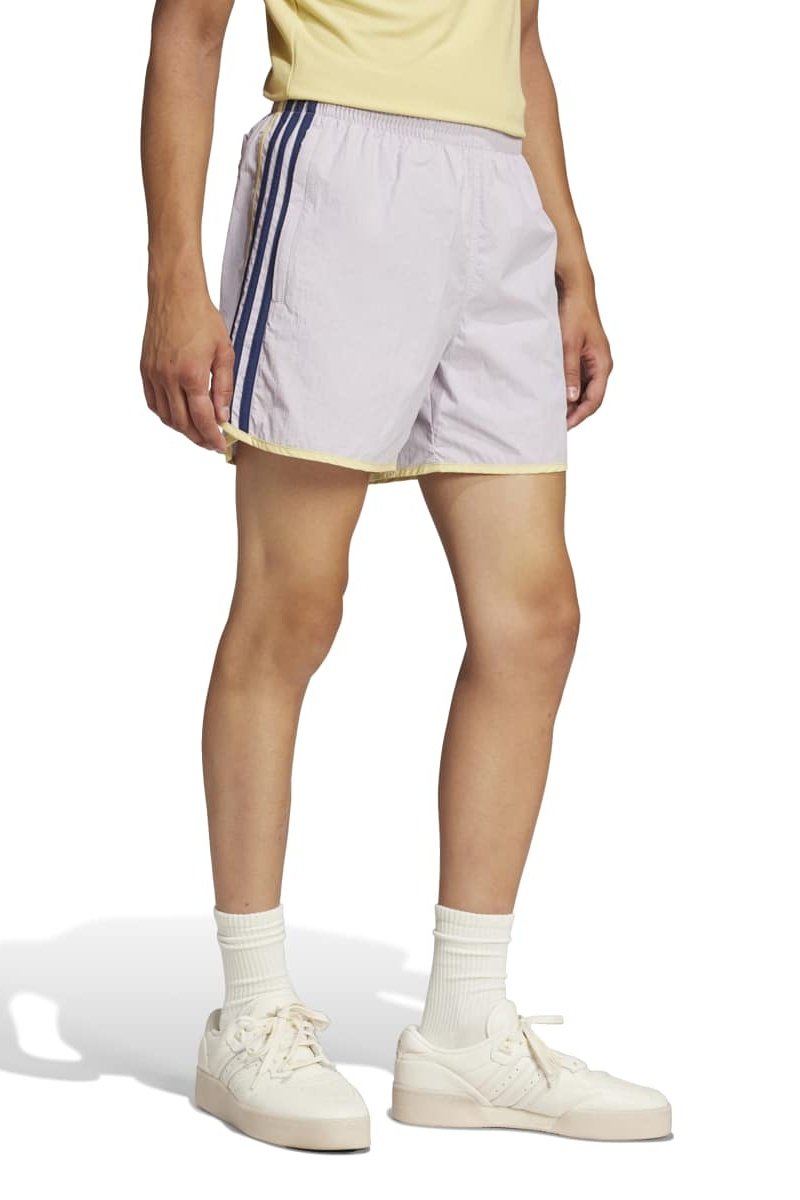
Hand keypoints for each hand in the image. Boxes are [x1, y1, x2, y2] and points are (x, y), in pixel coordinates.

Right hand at [140, 283, 232, 452]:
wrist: (175, 295)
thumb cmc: (203, 319)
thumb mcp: (224, 352)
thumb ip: (223, 387)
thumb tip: (222, 416)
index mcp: (191, 375)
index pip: (202, 418)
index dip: (212, 437)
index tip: (221, 446)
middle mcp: (168, 378)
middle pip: (182, 423)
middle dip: (198, 438)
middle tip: (211, 444)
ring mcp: (153, 374)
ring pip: (166, 416)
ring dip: (182, 429)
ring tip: (197, 432)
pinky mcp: (145, 369)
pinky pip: (153, 402)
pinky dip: (166, 415)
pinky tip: (178, 416)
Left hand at [558, 285, 612, 429]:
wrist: (575, 291)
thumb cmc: (575, 313)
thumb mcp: (569, 344)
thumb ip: (570, 371)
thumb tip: (571, 398)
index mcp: (603, 364)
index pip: (594, 400)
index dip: (580, 415)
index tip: (565, 425)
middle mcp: (601, 365)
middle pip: (590, 398)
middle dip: (575, 412)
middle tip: (556, 423)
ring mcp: (593, 362)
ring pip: (584, 390)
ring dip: (571, 401)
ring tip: (553, 411)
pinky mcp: (584, 357)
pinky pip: (578, 379)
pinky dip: (568, 389)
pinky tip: (554, 394)